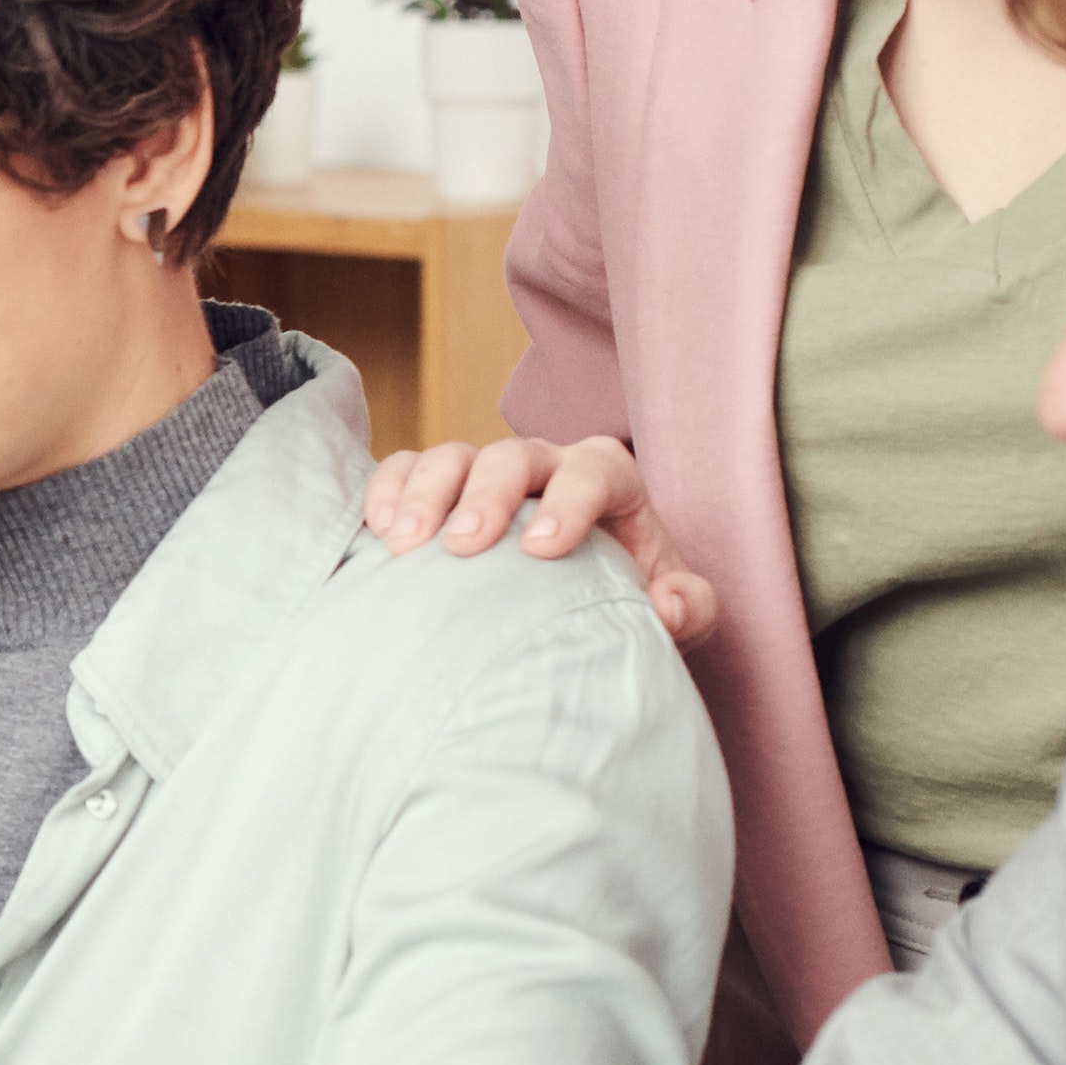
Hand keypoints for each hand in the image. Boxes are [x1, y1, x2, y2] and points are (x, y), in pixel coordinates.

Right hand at [357, 433, 714, 645]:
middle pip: (513, 456)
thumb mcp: (672, 608)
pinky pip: (405, 468)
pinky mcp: (437, 488)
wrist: (574, 604)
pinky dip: (386, 490)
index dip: (570, 502)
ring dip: (424, 494)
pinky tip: (376, 533)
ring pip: (452, 457)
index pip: (593, 472)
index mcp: (606, 481)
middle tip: (463, 546)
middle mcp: (544, 466)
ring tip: (403, 546)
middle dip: (486, 496)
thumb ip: (689, 606)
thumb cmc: (625, 598)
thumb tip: (667, 603)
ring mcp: (484, 473)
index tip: (542, 550)